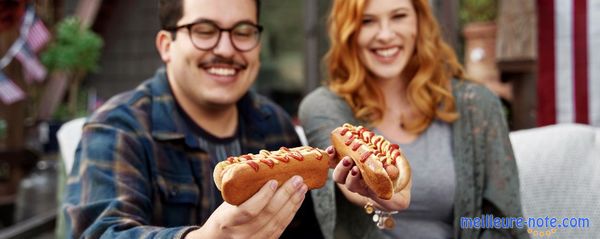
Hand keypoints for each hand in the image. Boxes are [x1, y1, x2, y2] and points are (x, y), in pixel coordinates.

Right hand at [186, 176, 307, 238]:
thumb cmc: (223, 217)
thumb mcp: (226, 204)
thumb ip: (243, 192)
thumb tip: (265, 168)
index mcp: (226, 220)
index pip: (248, 210)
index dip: (263, 196)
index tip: (274, 181)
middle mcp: (240, 234)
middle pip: (267, 215)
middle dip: (285, 195)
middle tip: (297, 179)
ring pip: (277, 223)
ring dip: (292, 203)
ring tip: (302, 188)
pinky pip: (280, 228)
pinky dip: (291, 213)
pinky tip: (297, 201)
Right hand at [326, 146, 410, 210]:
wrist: (402, 190)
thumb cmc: (394, 169)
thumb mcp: (392, 155)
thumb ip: (389, 151)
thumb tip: (388, 150)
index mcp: (354, 165)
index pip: (337, 161)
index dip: (331, 156)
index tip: (331, 149)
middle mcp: (355, 178)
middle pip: (338, 176)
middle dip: (339, 167)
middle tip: (347, 159)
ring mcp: (363, 188)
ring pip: (349, 185)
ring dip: (350, 177)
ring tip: (356, 169)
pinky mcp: (373, 195)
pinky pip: (366, 192)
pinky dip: (367, 186)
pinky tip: (368, 179)